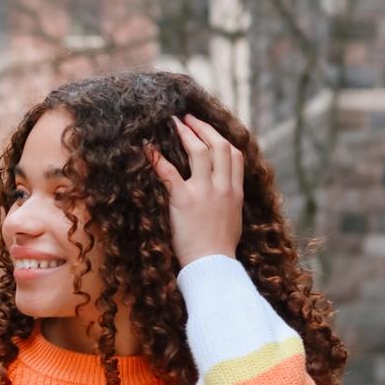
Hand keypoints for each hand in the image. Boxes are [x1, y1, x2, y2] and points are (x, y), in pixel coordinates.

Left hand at [144, 113, 243, 266]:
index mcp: (235, 193)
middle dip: (203, 128)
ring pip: (199, 151)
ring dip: (187, 134)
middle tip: (190, 118)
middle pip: (218, 146)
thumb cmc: (220, 251)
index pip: (234, 155)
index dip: (222, 138)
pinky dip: (158, 159)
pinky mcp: (184, 200)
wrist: (212, 265)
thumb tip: (224, 197)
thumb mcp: (233, 222)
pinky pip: (170, 173)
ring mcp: (205, 192)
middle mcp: (223, 187)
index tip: (211, 132)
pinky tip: (149, 149)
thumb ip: (230, 204)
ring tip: (175, 123)